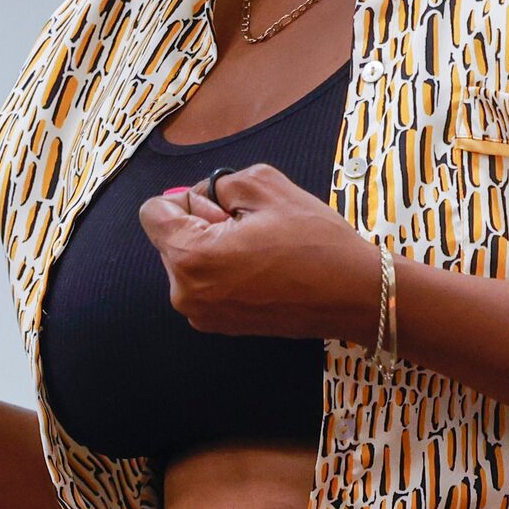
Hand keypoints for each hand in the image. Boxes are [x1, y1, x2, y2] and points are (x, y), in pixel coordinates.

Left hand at [137, 165, 381, 340]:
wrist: (355, 294)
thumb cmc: (315, 241)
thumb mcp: (265, 184)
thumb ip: (217, 183)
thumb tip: (201, 197)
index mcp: (191, 258)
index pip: (153, 212)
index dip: (186, 198)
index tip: (224, 207)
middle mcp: (186, 294)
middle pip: (170, 237)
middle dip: (202, 225)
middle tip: (252, 230)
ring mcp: (202, 315)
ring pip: (190, 260)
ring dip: (215, 248)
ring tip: (262, 252)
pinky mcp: (219, 325)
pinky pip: (206, 283)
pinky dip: (225, 270)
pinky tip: (265, 271)